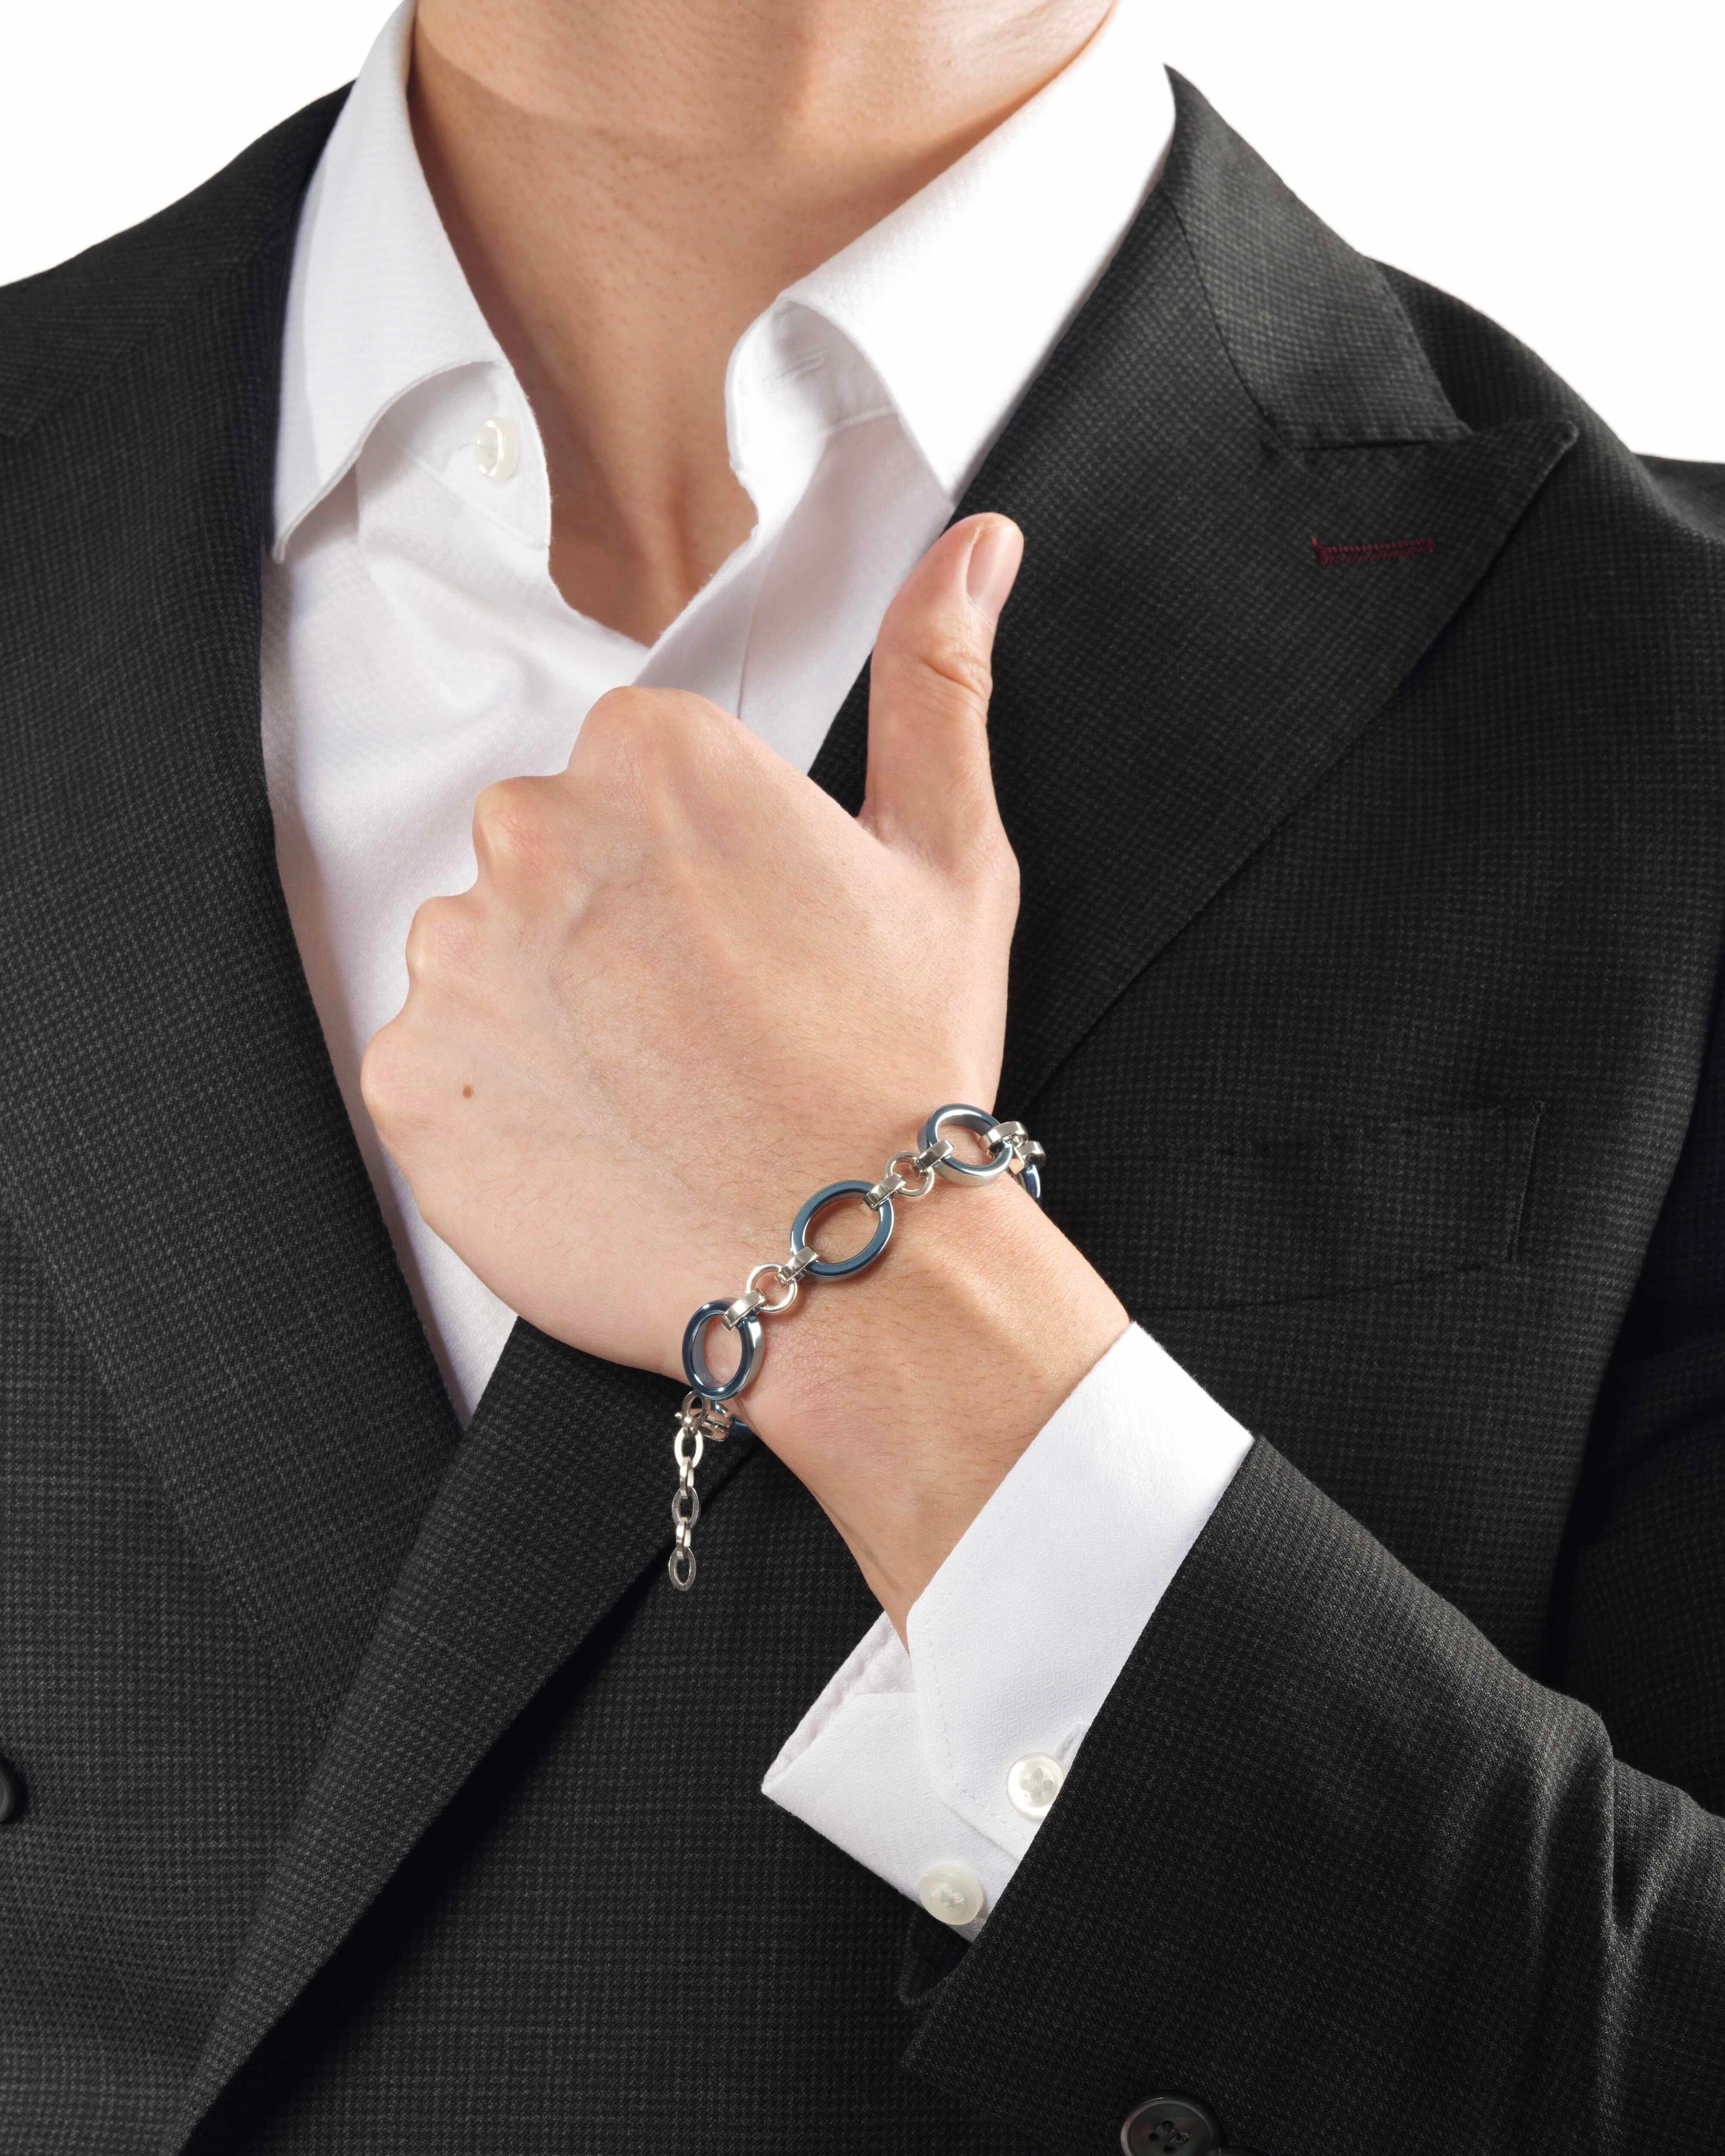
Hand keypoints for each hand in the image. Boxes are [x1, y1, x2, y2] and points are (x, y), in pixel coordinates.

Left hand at [362, 512, 1125, 1629]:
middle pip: (543, 857)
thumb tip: (977, 547)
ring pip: (481, 957)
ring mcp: (457, 962)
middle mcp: (529, 831)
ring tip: (654, 1091)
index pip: (626, 776)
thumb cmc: (900, 1064)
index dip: (693, 870)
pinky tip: (596, 1141)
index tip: (743, 941)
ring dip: (545, 1012)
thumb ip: (936, 681)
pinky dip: (496, 1102)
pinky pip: (433, 1066)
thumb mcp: (949, 854)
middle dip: (608, 928)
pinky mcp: (409, 1083)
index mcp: (651, 753)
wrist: (854, 1263)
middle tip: (706, 1026)